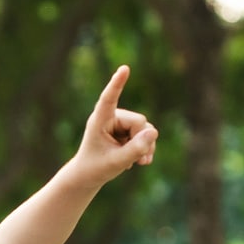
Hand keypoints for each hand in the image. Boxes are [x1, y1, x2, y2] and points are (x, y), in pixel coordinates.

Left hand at [69, 66, 157, 187]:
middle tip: (130, 159)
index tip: (124, 68)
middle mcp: (111, 117)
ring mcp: (121, 122)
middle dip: (140, 141)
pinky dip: (147, 148)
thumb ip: (135, 149)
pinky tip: (141, 161)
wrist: (90, 175)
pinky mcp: (129, 129)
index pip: (109, 99)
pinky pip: (148, 134)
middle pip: (139, 121)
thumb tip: (153, 131)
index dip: (117, 84)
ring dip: (145, 146)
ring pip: (146, 127)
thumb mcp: (116, 162)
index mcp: (99, 120)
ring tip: (136, 162)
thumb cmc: (96, 168)